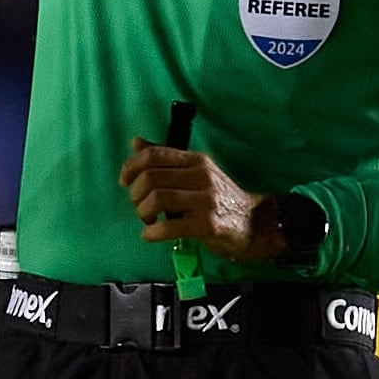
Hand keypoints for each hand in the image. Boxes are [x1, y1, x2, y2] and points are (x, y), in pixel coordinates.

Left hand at [121, 139, 284, 261]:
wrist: (254, 222)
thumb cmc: (219, 198)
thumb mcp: (196, 172)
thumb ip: (166, 159)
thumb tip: (136, 143)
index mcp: (195, 160)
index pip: (153, 155)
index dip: (131, 167)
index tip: (125, 181)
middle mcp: (201, 175)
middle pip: (150, 177)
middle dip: (135, 194)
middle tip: (139, 206)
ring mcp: (205, 200)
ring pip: (157, 199)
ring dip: (143, 212)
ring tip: (147, 220)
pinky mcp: (207, 225)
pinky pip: (169, 227)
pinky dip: (152, 233)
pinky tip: (151, 235)